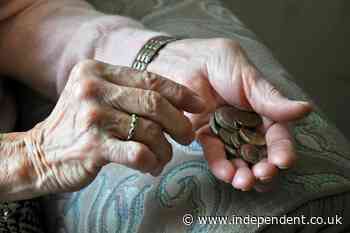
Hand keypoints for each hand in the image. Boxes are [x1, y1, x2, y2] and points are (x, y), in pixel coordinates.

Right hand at [26, 60, 204, 194]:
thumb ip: (128, 92)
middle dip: (180, 122)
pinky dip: (152, 161)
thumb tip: (177, 103)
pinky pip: (138, 153)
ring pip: (151, 131)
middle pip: (154, 103)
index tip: (199, 105)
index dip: (180, 92)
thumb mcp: (97, 96)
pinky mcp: (93, 147)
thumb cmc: (78, 125)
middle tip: (187, 137)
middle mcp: (93, 89)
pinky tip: (150, 166)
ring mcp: (92, 118)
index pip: (150, 78)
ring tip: (163, 157)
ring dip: (165, 148)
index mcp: (97, 71)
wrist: (41, 153)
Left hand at [148, 38, 312, 190]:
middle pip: (260, 153)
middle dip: (264, 168)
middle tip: (263, 175)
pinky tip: (226, 173)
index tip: (283, 161)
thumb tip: (305, 109)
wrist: (182, 61)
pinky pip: (215, 154)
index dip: (282, 149)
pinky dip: (221, 166)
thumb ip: (271, 98)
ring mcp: (226, 133)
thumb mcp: (247, 76)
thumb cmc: (217, 62)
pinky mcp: (205, 136)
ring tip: (243, 182)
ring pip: (239, 159)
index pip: (277, 134)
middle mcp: (246, 125)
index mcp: (262, 110)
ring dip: (244, 174)